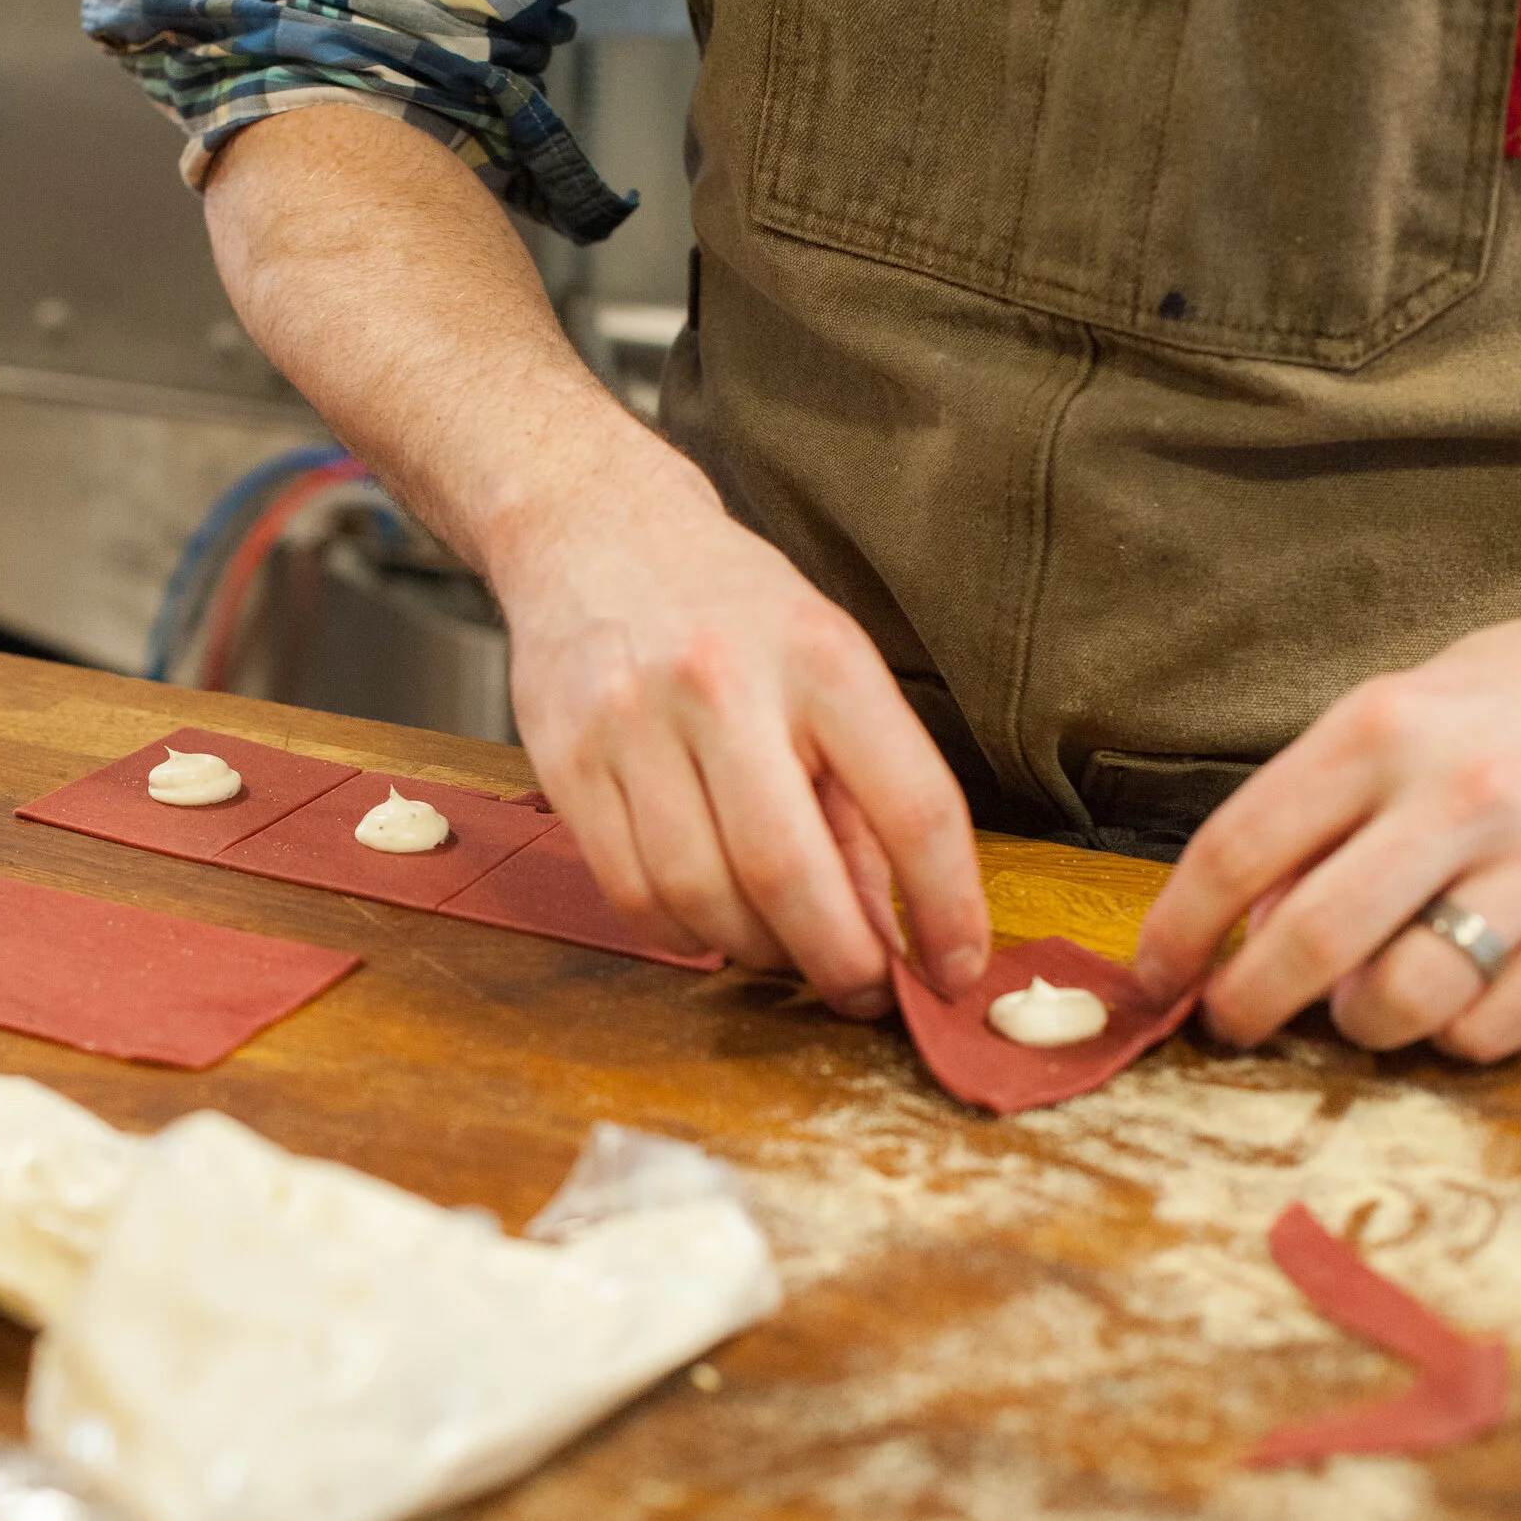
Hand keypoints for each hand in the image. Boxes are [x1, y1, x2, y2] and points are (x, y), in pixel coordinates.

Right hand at [491, 473, 991, 1013]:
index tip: (955, 967)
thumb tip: (893, 929)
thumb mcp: (825, 662)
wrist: (593, 530)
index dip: (946, 908)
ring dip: (755, 952)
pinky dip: (679, 932)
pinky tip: (706, 918)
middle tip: (861, 990)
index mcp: (820, 656)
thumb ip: (860, 791)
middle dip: (839, 961)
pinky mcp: (566, 762)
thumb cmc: (727, 605)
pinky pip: (630, 892)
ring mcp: (633, 725)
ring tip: (778, 945)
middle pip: (790, 872)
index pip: (911, 805)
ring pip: (701, 897)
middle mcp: (723, 685)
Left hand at [1135, 586, 1520, 1059]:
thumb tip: (1245, 934)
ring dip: (1357, 1022)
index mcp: (1377, 732)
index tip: (1152, 975)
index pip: (1237, 848)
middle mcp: (1459, 795)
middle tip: (1229, 1020)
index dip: (1178, 929)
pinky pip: (1488, 1028)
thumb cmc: (1488, 711)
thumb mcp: (1382, 722)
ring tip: (1358, 1001)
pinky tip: (1450, 994)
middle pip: (1313, 939)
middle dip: (1247, 1002)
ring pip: (1405, 999)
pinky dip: (1448, 1033)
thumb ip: (1308, 817)